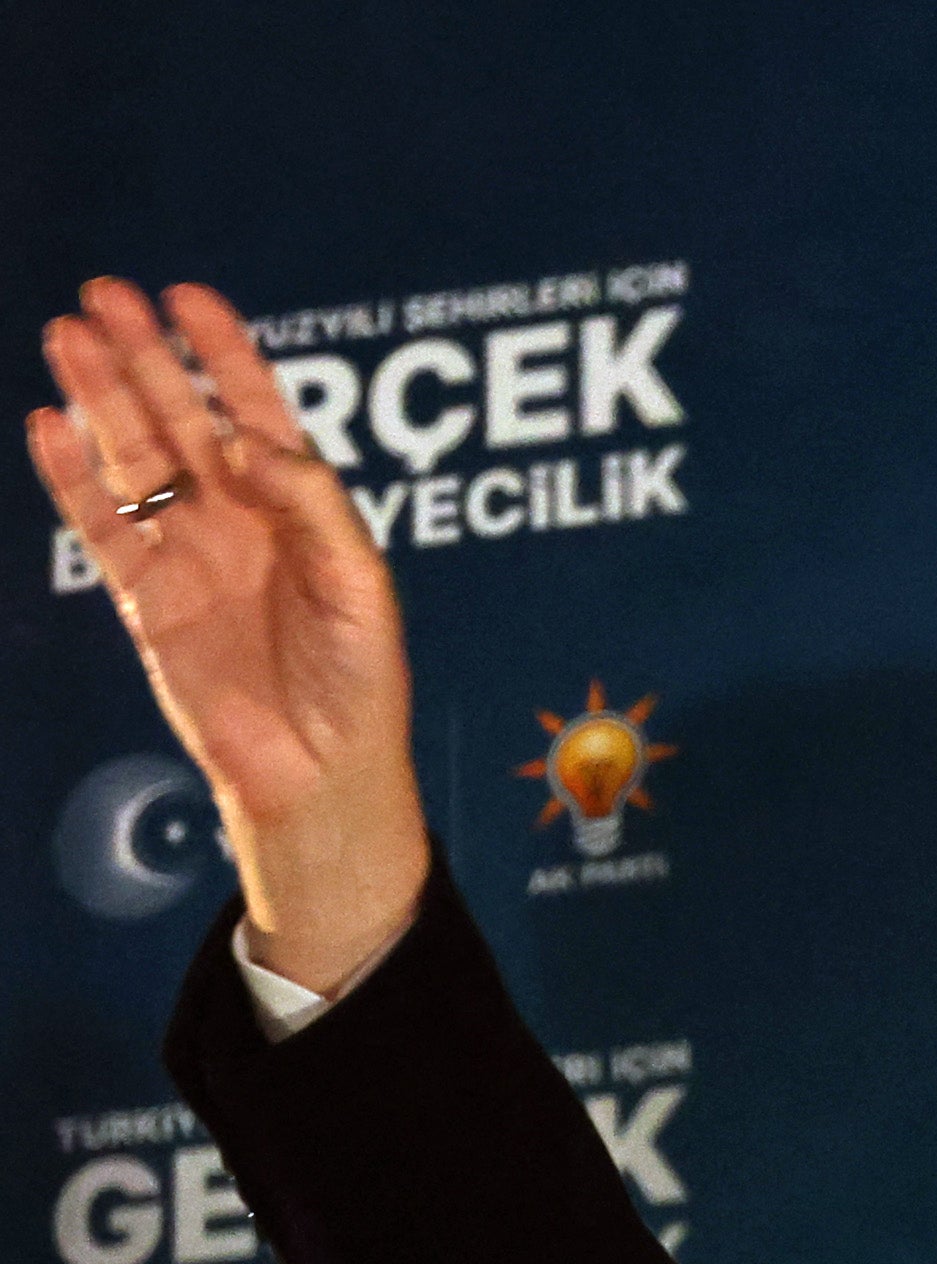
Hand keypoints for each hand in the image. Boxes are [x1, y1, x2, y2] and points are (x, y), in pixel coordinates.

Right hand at [32, 279, 427, 982]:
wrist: (319, 771)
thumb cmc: (360, 681)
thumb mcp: (360, 584)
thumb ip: (313, 505)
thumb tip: (244, 442)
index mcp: (299, 510)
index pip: (255, 411)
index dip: (222, 353)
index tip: (188, 297)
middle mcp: (239, 521)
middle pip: (181, 420)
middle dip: (144, 357)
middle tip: (104, 296)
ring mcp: (188, 555)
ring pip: (133, 460)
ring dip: (100, 399)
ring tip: (66, 337)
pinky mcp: (146, 599)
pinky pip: (102, 527)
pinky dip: (72, 477)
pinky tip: (50, 424)